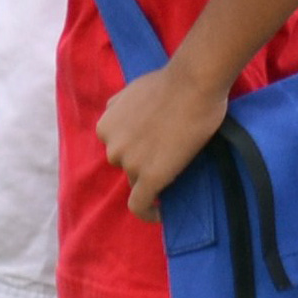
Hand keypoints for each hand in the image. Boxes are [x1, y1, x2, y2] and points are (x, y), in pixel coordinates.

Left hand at [98, 62, 231, 220]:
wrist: (193, 83)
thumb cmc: (170, 81)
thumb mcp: (131, 90)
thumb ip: (119, 106)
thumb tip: (117, 112)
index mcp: (105, 127)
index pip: (119, 147)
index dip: (137, 148)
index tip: (152, 150)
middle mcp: (111, 147)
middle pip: (128, 164)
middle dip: (145, 160)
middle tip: (171, 150)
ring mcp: (130, 163)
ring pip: (139, 181)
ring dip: (154, 175)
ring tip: (178, 165)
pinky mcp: (149, 177)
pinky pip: (140, 205)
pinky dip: (148, 214)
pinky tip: (159, 216)